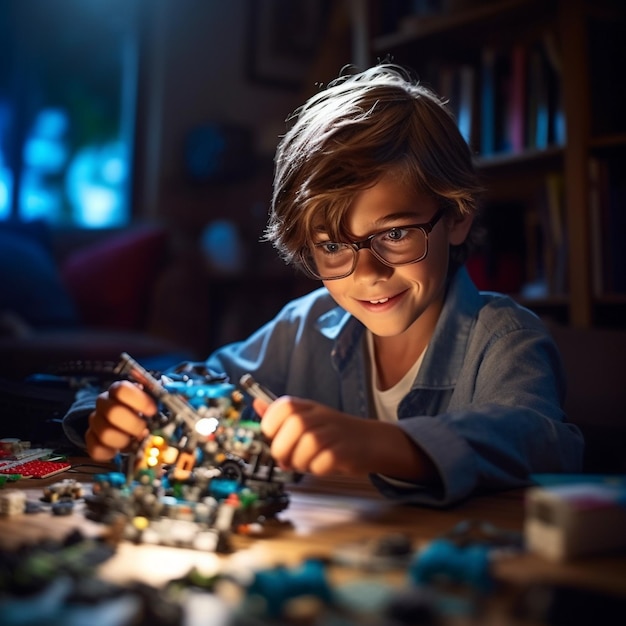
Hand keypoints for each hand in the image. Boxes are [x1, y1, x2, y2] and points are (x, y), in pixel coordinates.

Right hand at [86, 380, 156, 460]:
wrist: (127, 424)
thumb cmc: (143, 411)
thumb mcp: (156, 400)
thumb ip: (164, 396)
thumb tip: (177, 391)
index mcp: (119, 390)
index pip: (122, 390)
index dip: (139, 401)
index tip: (153, 412)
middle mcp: (104, 403)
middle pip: (112, 412)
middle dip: (134, 425)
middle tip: (146, 431)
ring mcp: (96, 421)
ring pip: (104, 432)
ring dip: (124, 441)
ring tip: (135, 442)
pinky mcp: (91, 440)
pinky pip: (95, 449)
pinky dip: (110, 453)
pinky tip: (120, 450)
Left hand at [253, 396, 374, 474]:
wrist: (372, 441)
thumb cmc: (335, 433)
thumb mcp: (308, 419)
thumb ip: (282, 416)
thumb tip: (257, 404)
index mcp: (308, 407)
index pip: (283, 406)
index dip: (272, 424)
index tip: (273, 437)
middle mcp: (321, 416)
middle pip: (294, 426)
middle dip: (283, 448)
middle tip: (286, 459)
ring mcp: (335, 433)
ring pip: (308, 445)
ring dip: (300, 461)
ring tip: (304, 463)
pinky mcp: (345, 451)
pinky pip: (323, 462)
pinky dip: (317, 469)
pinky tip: (320, 466)